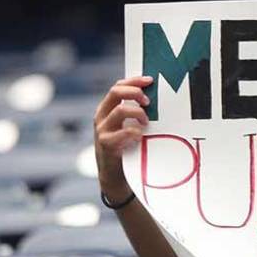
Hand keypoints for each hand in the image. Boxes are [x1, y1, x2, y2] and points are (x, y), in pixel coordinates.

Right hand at [93, 76, 153, 196]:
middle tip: (148, 101)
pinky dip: (134, 131)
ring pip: (119, 111)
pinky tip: (140, 137)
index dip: (133, 80)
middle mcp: (101, 117)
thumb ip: (134, 112)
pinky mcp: (106, 145)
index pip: (117, 86)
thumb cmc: (124, 147)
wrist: (114, 176)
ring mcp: (102, 130)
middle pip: (115, 92)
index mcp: (106, 109)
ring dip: (137, 113)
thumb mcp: (127, 126)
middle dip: (135, 92)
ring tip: (147, 122)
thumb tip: (155, 97)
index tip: (150, 80)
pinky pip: (123, 132)